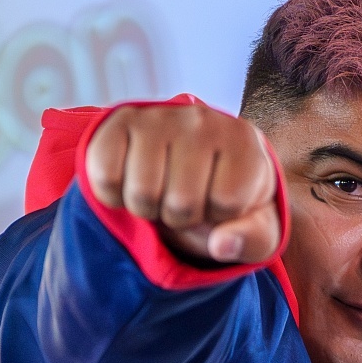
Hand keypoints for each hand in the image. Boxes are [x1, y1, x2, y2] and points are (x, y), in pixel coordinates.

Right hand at [85, 102, 281, 266]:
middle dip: (181, 218)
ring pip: (142, 193)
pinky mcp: (121, 120)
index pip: (226, 202)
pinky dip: (114, 196)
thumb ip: (252, 240)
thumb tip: (222, 245)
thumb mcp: (255, 229)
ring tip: (161, 192)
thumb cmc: (227, 203)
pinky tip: (132, 182)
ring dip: (147, 210)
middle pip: (181, 202)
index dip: (219, 216)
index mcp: (243, 142)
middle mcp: (202, 119)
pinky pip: (105, 177)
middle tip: (185, 200)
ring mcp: (159, 116)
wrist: (192, 168)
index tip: (218, 202)